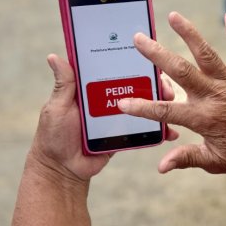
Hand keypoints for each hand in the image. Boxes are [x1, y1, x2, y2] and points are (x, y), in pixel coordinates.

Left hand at [29, 54, 178, 182]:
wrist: (63, 169)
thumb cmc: (54, 135)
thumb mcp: (57, 107)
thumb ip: (63, 84)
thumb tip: (53, 57)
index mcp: (93, 87)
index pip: (116, 68)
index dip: (133, 61)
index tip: (148, 56)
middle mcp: (109, 97)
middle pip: (136, 84)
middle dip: (154, 82)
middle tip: (164, 85)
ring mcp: (120, 115)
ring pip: (145, 104)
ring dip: (161, 102)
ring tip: (171, 102)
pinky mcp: (126, 133)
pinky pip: (146, 128)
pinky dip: (159, 129)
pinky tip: (170, 131)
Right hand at [118, 11, 225, 175]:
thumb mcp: (212, 161)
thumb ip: (185, 158)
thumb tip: (161, 166)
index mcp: (202, 118)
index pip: (166, 112)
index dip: (142, 108)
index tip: (122, 103)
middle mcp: (213, 96)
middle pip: (180, 71)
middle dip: (157, 54)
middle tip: (138, 39)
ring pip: (205, 54)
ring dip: (189, 33)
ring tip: (173, 15)